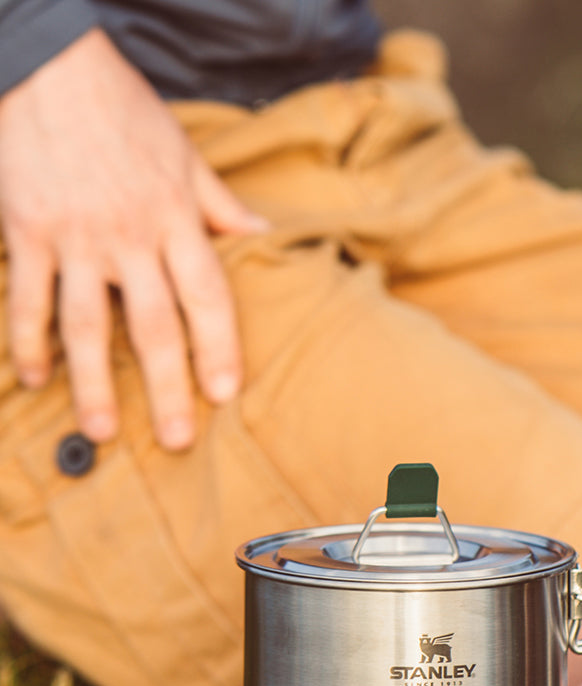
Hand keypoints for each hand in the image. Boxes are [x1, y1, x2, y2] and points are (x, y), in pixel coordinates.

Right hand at [0, 29, 267, 449]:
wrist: (45, 62)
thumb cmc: (123, 109)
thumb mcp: (185, 155)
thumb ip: (222, 207)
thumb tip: (266, 237)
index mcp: (176, 220)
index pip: (208, 296)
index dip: (220, 348)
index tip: (225, 392)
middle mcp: (129, 237)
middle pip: (154, 325)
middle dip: (167, 387)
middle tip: (177, 439)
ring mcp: (75, 237)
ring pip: (88, 323)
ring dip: (94, 382)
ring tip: (101, 431)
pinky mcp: (26, 231)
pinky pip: (28, 296)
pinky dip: (28, 340)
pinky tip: (36, 379)